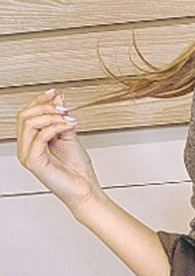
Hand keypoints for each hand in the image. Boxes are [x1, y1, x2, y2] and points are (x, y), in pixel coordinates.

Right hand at [15, 90, 102, 212]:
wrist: (84, 187)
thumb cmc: (76, 167)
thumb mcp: (69, 134)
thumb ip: (62, 117)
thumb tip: (59, 98)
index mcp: (31, 141)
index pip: (27, 114)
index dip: (40, 100)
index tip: (56, 93)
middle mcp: (26, 147)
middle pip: (24, 116)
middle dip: (46, 107)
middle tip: (65, 109)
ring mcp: (27, 155)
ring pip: (29, 124)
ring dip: (52, 116)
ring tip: (69, 119)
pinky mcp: (34, 162)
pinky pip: (39, 137)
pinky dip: (55, 127)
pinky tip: (68, 126)